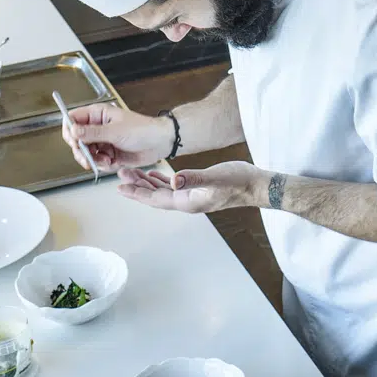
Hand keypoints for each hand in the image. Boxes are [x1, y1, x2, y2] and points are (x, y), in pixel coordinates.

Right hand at [62, 103, 173, 170]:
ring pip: (85, 152)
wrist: (159, 143)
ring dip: (92, 159)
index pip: (73, 119)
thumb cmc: (143, 129)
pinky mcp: (108, 153)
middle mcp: (98, 127)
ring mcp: (102, 141)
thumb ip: (93, 133)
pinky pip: (96, 161)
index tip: (74, 141)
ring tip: (105, 160)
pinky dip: (102, 164)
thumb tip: (74, 131)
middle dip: (80, 150)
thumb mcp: (116, 131)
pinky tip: (112, 162)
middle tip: (86, 158)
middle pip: (76, 139)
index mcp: (97, 114)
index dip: (70, 130)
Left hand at [115, 162, 264, 213]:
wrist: (255, 185)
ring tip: (132, 175)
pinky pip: (172, 187)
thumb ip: (194, 178)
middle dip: (137, 187)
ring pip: (162, 192)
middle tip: (120, 176)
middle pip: (155, 197)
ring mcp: (192, 197)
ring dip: (146, 184)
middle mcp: (187, 202)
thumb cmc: (239, 181)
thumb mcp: (215, 177)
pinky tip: (155, 175)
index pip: (156, 199)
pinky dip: (160, 181)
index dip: (138, 193)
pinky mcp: (197, 190)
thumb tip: (173, 180)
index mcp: (188, 201)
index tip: (121, 188)